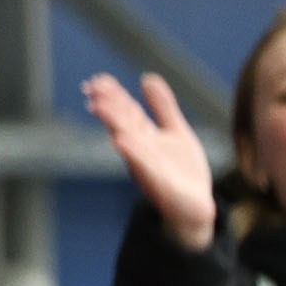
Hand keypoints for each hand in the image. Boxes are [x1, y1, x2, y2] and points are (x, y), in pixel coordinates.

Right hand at [82, 71, 217, 250]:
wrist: (195, 208)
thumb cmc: (181, 171)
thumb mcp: (176, 132)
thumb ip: (162, 107)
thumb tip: (147, 78)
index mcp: (144, 137)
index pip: (126, 111)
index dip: (113, 95)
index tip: (98, 80)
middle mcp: (141, 149)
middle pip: (123, 123)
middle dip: (108, 106)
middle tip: (91, 89)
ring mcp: (147, 166)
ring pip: (127, 141)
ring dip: (112, 124)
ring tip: (99, 107)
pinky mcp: (158, 183)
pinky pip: (142, 166)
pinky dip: (131, 152)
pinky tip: (119, 140)